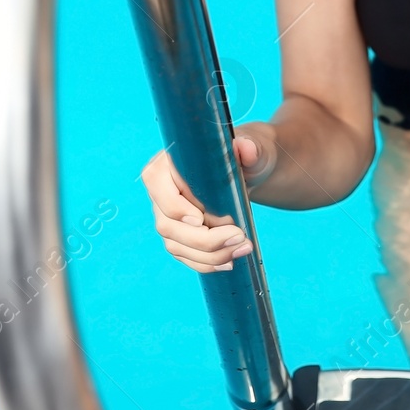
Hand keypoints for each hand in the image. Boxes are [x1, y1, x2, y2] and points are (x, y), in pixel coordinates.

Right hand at [139, 122, 276, 273]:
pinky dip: (206, 262)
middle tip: (239, 237)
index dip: (174, 206)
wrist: (249, 171)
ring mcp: (167, 214)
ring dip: (209, 255)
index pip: (156, 183)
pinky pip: (184, 255)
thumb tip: (247, 148)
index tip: (200, 219)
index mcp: (169, 161)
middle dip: (204, 239)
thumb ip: (250, 147)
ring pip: (175, 245)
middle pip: (167, 224)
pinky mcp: (178, 234)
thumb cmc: (246, 155)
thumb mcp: (253, 147)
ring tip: (242, 248)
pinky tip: (228, 261)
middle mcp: (161, 189)